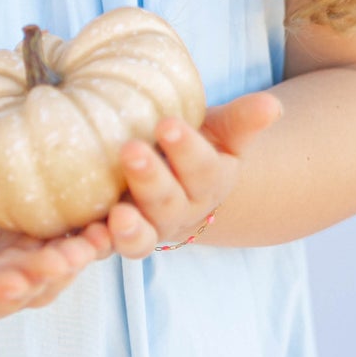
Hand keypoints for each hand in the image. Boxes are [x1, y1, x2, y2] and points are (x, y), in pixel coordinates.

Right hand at [0, 170, 116, 318]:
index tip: (15, 282)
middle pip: (24, 289)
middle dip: (46, 275)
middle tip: (66, 257)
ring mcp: (21, 274)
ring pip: (53, 277)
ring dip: (74, 262)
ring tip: (94, 240)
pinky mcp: (42, 254)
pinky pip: (68, 254)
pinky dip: (87, 242)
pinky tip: (106, 222)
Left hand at [101, 90, 283, 256]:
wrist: (173, 181)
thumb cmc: (191, 147)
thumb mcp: (221, 132)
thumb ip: (243, 121)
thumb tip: (272, 106)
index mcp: (208, 183)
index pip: (201, 168)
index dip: (186, 149)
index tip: (168, 123)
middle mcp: (179, 213)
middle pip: (168, 203)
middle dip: (151, 179)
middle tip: (131, 150)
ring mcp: (147, 231)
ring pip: (141, 238)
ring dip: (129, 230)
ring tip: (117, 216)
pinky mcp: (113, 240)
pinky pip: (104, 250)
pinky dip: (95, 247)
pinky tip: (83, 237)